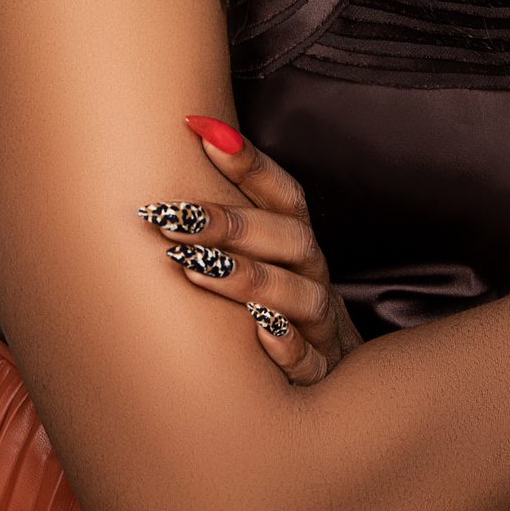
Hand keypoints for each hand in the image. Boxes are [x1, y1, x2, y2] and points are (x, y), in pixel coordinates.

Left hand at [138, 116, 362, 385]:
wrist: (335, 382)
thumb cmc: (281, 310)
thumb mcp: (263, 262)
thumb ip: (228, 222)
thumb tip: (182, 149)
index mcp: (299, 245)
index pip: (282, 194)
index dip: (247, 161)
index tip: (198, 128)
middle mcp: (314, 277)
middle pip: (289, 239)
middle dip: (231, 225)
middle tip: (173, 219)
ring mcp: (323, 327)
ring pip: (302, 296)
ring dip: (250, 279)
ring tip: (197, 271)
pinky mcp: (324, 376)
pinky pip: (311, 363)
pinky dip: (288, 347)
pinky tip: (259, 335)